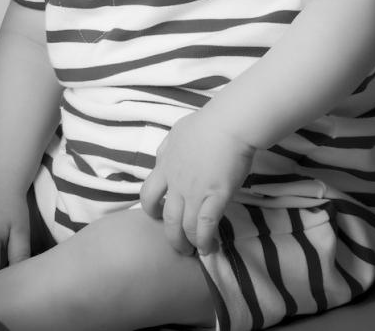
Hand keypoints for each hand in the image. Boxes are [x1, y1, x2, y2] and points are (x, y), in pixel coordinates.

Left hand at [139, 111, 254, 255]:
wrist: (227, 125)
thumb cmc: (205, 124)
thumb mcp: (176, 133)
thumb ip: (168, 149)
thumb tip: (164, 157)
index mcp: (165, 165)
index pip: (147, 193)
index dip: (150, 209)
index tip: (158, 215)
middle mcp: (175, 182)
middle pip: (166, 217)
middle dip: (171, 236)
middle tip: (178, 245)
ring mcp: (194, 191)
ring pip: (184, 226)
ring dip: (188, 243)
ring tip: (196, 250)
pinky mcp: (215, 197)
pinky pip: (206, 225)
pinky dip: (205, 240)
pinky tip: (210, 248)